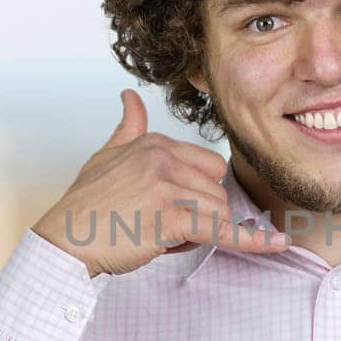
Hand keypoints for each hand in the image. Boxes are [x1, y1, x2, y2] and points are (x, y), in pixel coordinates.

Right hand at [30, 89, 287, 277]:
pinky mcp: (171, 216)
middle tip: (161, 227)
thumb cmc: (84, 205)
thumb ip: (128, 127)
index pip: (209, 166)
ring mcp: (168, 185)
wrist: (64, 241)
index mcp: (155, 142)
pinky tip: (277, 244)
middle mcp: (164, 157)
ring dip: (198, 233)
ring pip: (217, 211)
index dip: (199, 193)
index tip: (173, 209)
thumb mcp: (105, 156)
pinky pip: (221, 230)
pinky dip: (250, 240)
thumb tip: (130, 96)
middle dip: (200, 214)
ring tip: (158, 236)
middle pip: (216, 189)